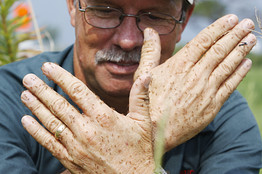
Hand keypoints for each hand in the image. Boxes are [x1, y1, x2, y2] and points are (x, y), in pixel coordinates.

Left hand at [21, 63, 154, 172]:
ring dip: (35, 106)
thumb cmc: (140, 151)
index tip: (48, 67)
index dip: (61, 77)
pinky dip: (36, 131)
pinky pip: (49, 143)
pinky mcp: (71, 160)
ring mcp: (76, 146)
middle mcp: (87, 130)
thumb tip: (147, 75)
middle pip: (59, 105)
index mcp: (104, 117)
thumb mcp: (143, 122)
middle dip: (42, 89)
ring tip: (25, 94)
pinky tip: (26, 120)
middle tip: (29, 78)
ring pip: (51, 122)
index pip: (77, 91)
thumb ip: (140, 97)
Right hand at [137, 15, 255, 150]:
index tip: (230, 19)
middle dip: (235, 35)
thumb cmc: (147, 101)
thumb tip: (149, 30)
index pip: (204, 41)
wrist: (154, 132)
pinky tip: (246, 63)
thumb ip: (150, 50)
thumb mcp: (144, 73)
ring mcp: (206, 91)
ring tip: (251, 38)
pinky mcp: (212, 106)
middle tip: (247, 24)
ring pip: (228, 65)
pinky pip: (230, 86)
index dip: (218, 28)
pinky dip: (239, 73)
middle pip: (220, 50)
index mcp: (179, 65)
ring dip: (241, 50)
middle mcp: (195, 76)